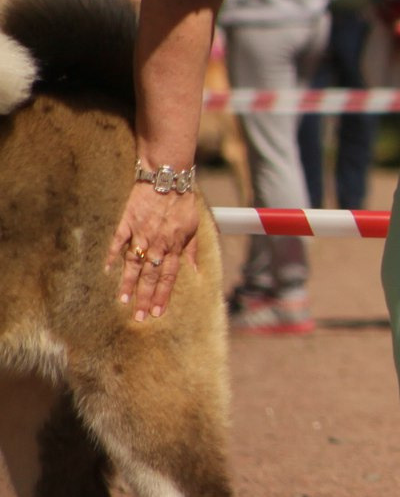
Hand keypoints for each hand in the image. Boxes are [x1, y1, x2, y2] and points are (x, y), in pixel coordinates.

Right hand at [113, 181, 203, 321]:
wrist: (168, 179)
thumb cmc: (183, 204)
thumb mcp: (194, 228)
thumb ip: (192, 251)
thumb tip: (196, 271)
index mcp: (174, 247)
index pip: (169, 277)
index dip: (163, 295)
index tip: (158, 312)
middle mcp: (157, 244)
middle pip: (150, 276)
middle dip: (145, 298)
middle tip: (140, 317)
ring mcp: (141, 234)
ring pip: (134, 263)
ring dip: (128, 283)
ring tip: (123, 301)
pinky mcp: (127, 222)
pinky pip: (118, 241)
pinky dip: (111, 254)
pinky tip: (106, 269)